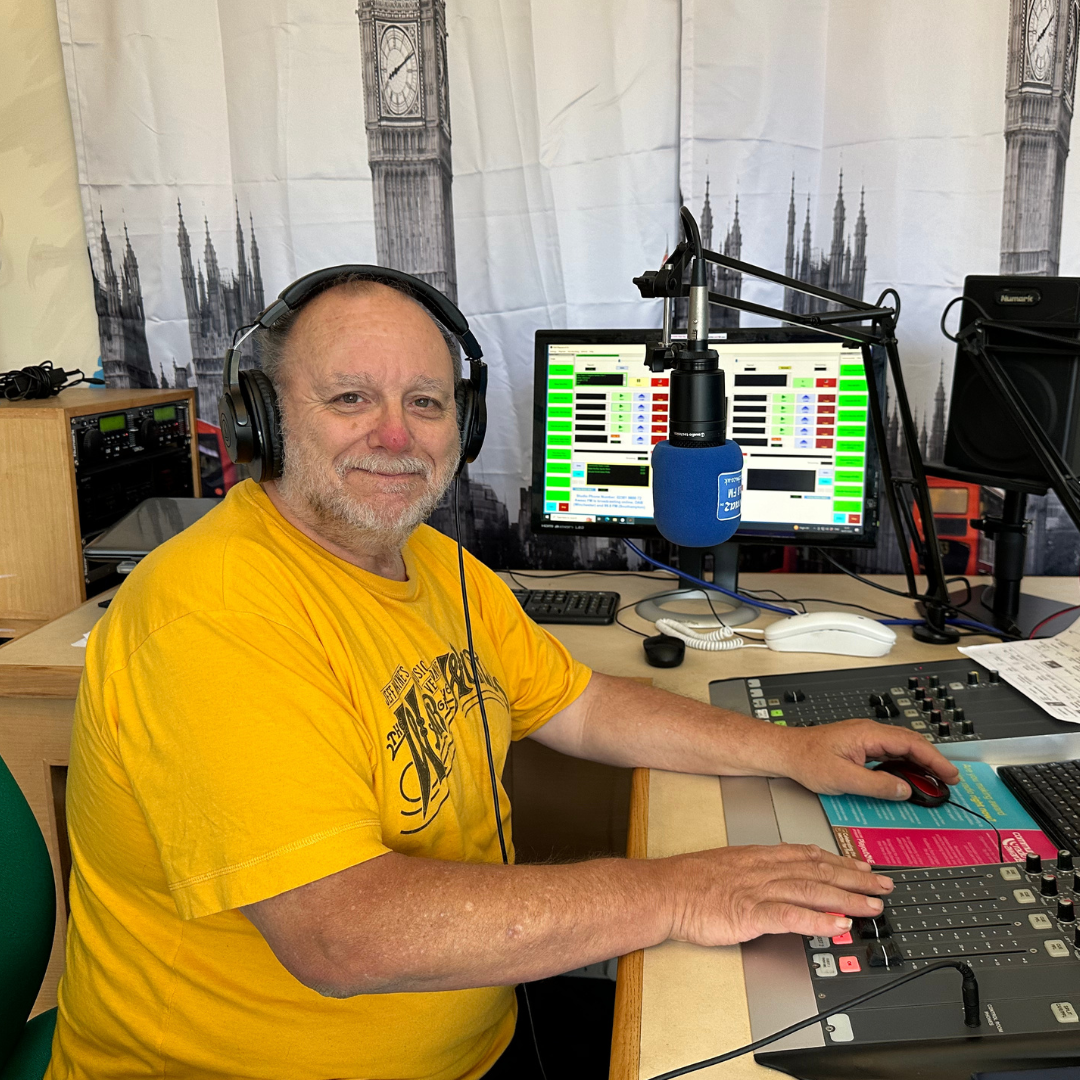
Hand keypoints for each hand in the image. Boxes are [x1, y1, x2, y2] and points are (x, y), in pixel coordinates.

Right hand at [665, 843, 892, 944]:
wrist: (663, 890)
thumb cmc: (688, 882)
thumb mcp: (727, 866)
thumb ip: (755, 871)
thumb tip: (776, 878)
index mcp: (759, 857)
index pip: (808, 855)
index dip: (839, 861)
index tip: (861, 865)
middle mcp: (764, 869)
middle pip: (818, 871)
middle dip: (855, 879)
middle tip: (883, 885)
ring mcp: (758, 890)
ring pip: (811, 890)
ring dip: (846, 898)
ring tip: (872, 906)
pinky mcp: (749, 913)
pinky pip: (789, 916)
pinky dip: (816, 920)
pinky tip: (837, 924)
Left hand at [776, 717, 959, 799]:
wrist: (786, 752)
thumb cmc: (806, 759)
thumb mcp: (843, 778)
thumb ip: (877, 785)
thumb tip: (904, 789)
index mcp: (868, 734)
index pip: (911, 743)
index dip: (934, 759)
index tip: (950, 774)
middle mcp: (869, 733)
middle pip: (910, 743)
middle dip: (933, 761)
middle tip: (949, 780)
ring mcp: (865, 739)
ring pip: (901, 749)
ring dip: (920, 764)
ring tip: (935, 781)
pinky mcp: (860, 748)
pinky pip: (890, 754)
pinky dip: (905, 765)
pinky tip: (910, 778)